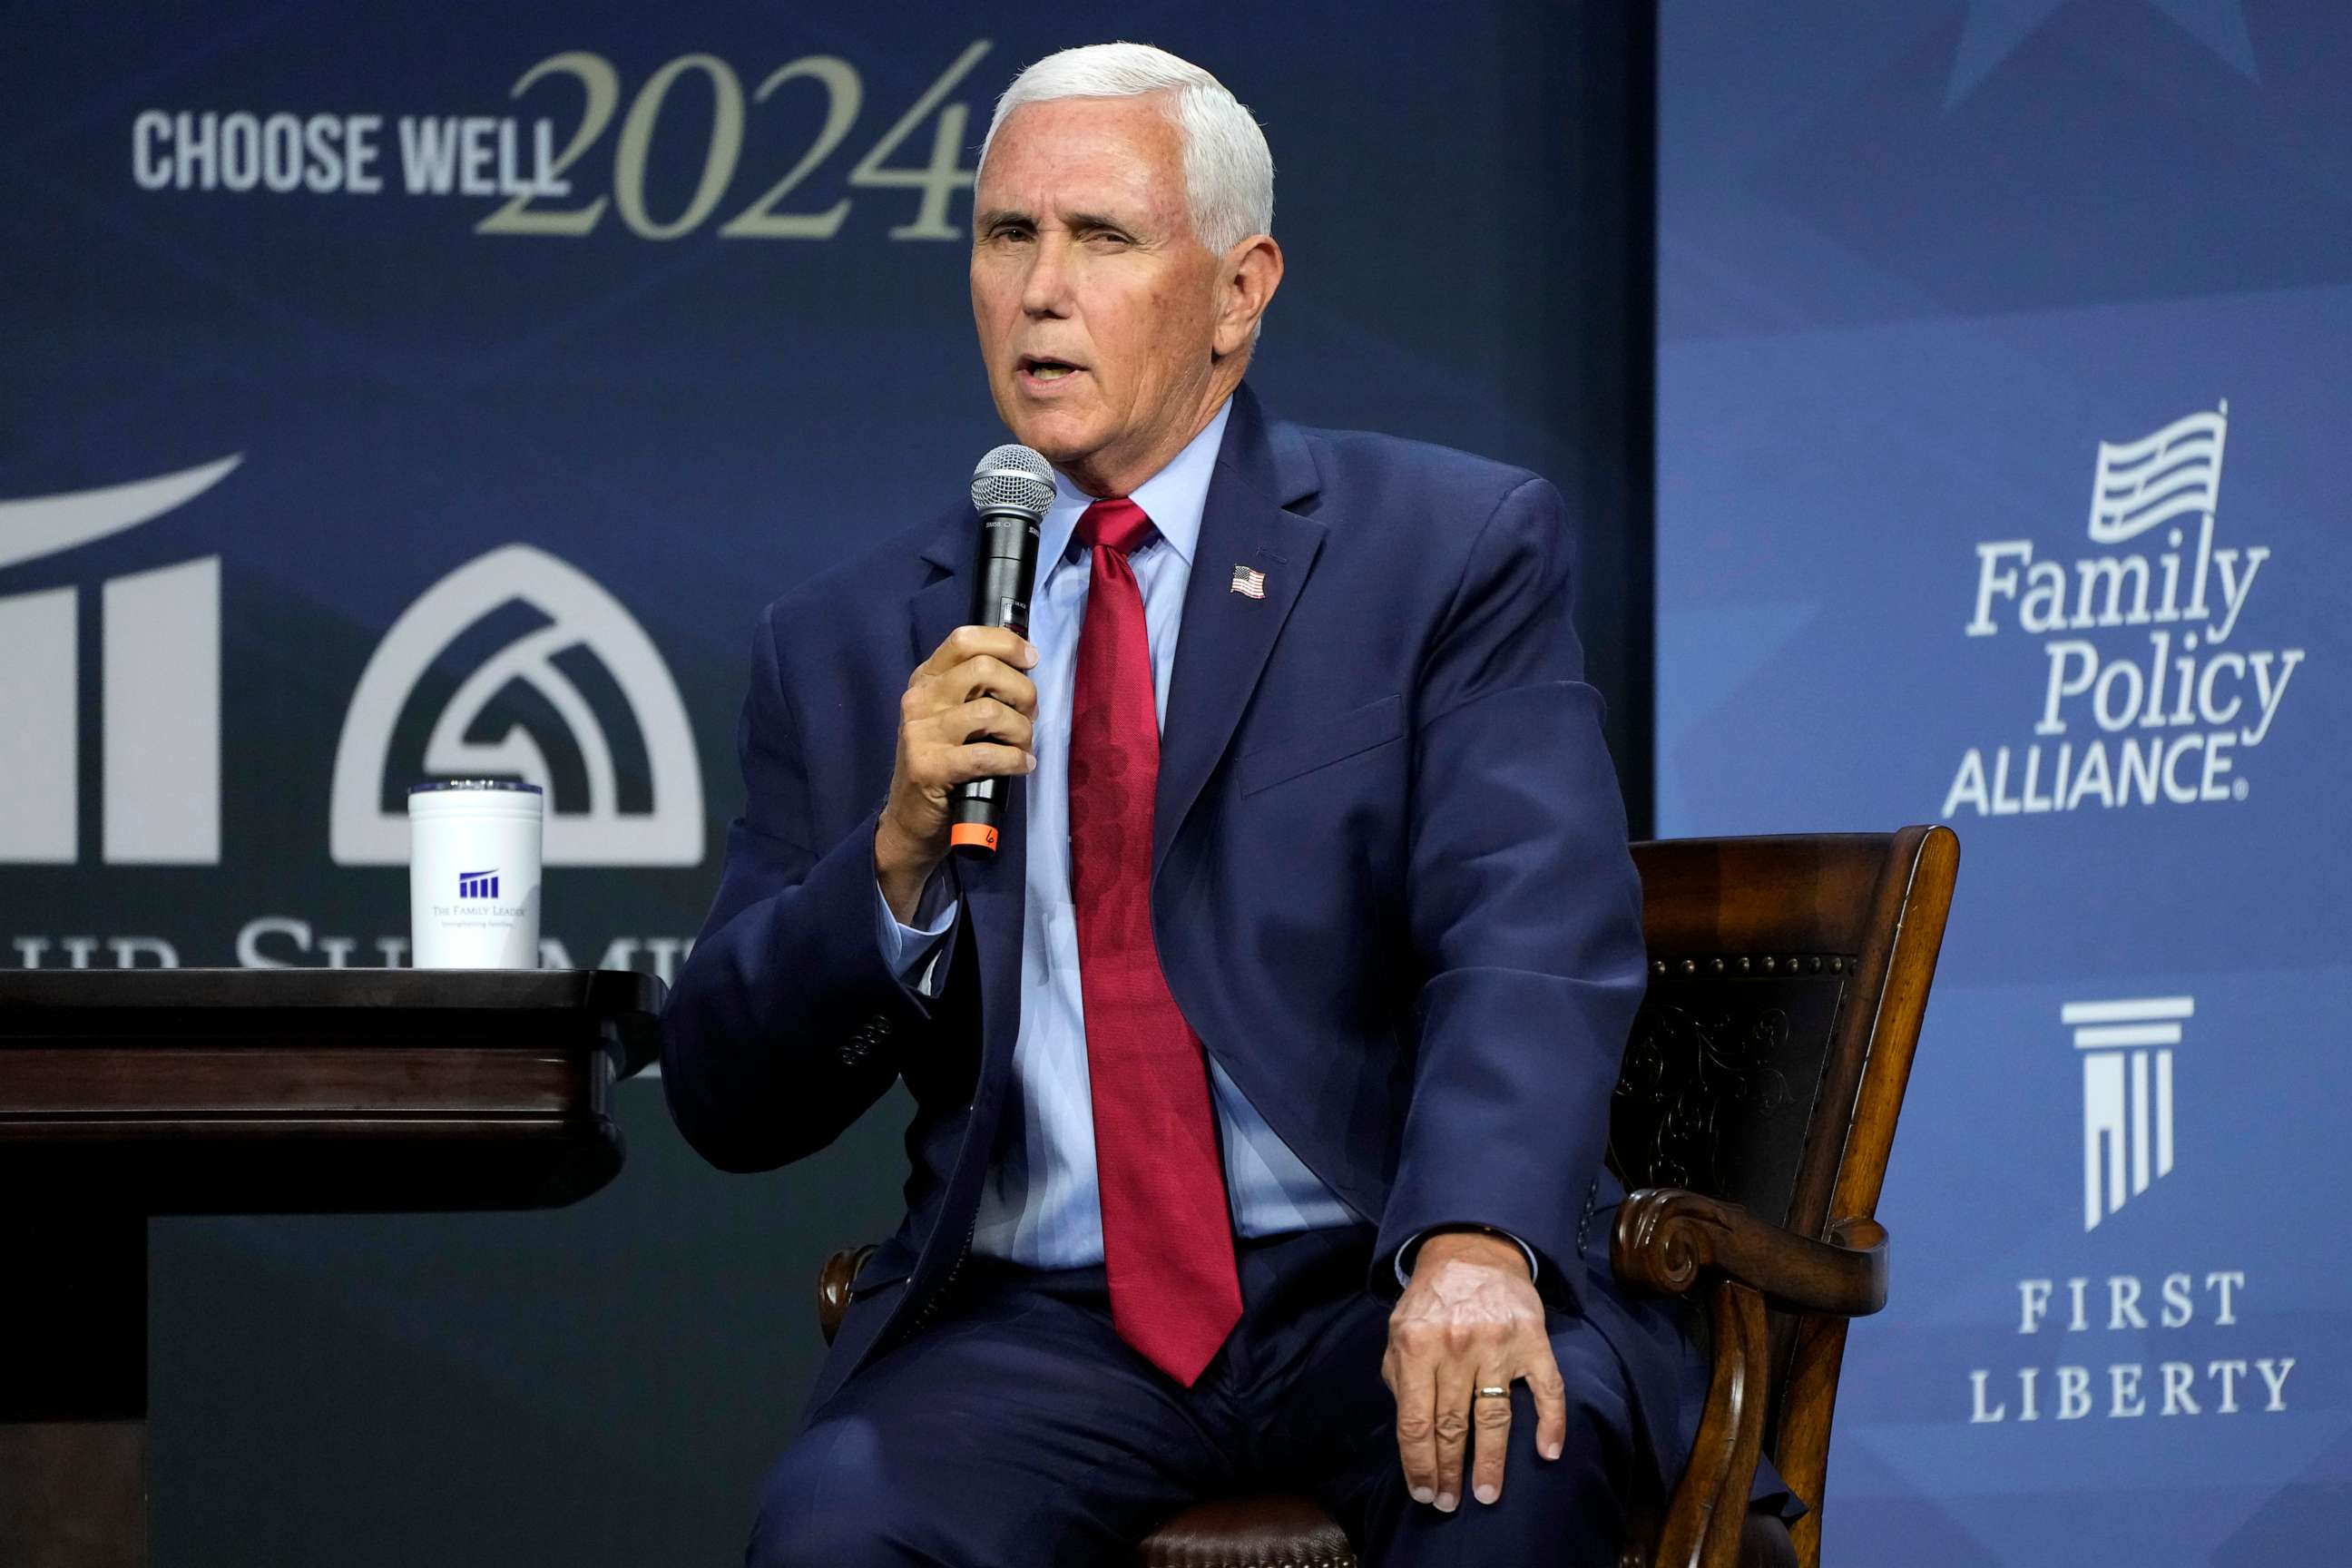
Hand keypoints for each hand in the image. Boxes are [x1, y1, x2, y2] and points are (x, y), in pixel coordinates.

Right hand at [877, 625, 1038, 920]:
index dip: (1006, 643)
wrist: (910, 820)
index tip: (1031, 659)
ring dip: (1021, 731)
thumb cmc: (944, 764)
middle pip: (985, 669)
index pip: (965, 638)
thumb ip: (977, 690)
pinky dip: (1015, 760)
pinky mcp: (929, 767)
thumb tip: (1026, 672)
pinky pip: (987, 754)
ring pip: (991, 712)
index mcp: (927, 679)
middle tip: (1029, 715)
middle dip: (1022, 691)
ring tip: (1023, 747)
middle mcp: (920, 699)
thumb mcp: (951, 717)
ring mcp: (920, 732)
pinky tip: (1022, 766)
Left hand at [1382, 1231, 1564, 1512]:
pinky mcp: (1533, 1341)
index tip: (1423, 1493)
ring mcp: (1498, 1344)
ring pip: (1494, 1417)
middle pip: (1451, 1426)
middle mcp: (1457, 1347)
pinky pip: (1547, 1389)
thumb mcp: (1399, 1330)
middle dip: (1449, 1472)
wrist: (1473, 1250)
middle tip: (1449, 1503)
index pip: (1415, 1422)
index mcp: (1417, 1345)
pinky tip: (1547, 1452)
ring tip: (1486, 1494)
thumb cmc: (1432, 1299)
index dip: (1418, 1464)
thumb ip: (1399, 1377)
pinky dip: (1550, 1424)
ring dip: (1490, 1462)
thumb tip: (1410, 1432)